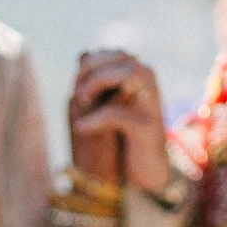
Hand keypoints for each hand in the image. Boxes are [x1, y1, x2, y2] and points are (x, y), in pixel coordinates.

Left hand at [69, 51, 170, 194]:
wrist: (144, 173)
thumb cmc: (122, 138)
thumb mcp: (104, 105)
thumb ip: (96, 80)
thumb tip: (82, 53)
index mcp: (140, 76)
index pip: (113, 53)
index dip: (89, 64)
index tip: (76, 86)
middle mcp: (150, 84)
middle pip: (120, 57)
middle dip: (91, 71)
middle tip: (78, 95)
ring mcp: (151, 104)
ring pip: (127, 74)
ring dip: (97, 83)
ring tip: (81, 102)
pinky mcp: (147, 127)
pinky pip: (117, 113)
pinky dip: (94, 119)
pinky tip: (80, 128)